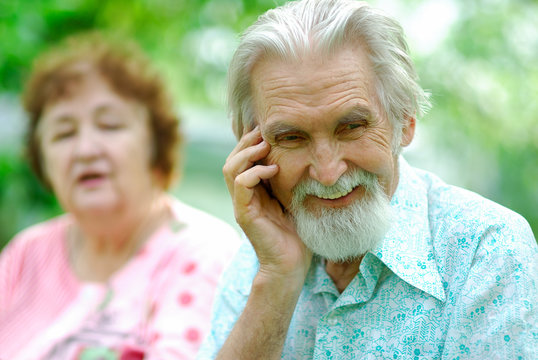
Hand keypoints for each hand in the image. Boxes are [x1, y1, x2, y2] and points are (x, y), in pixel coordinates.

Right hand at [223, 127, 311, 279]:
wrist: (291, 265)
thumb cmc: (297, 234)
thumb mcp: (294, 200)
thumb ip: (290, 181)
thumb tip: (303, 156)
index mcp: (253, 191)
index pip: (242, 159)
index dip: (251, 142)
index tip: (269, 130)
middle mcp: (243, 196)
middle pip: (232, 159)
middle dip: (247, 142)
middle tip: (264, 132)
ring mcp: (242, 204)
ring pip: (230, 169)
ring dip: (247, 153)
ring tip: (266, 146)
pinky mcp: (244, 214)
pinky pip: (241, 185)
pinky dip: (254, 172)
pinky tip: (273, 169)